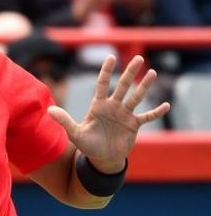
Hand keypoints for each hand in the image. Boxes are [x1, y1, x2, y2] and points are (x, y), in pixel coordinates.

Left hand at [47, 55, 169, 172]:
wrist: (102, 158)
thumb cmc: (87, 145)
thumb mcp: (75, 133)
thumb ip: (64, 120)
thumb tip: (49, 110)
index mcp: (98, 106)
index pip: (102, 84)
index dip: (106, 71)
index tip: (110, 57)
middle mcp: (113, 107)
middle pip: (122, 86)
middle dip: (129, 72)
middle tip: (138, 58)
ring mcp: (125, 115)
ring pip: (136, 97)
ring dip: (144, 86)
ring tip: (152, 73)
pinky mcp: (134, 125)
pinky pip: (147, 117)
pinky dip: (156, 112)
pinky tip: (166, 105)